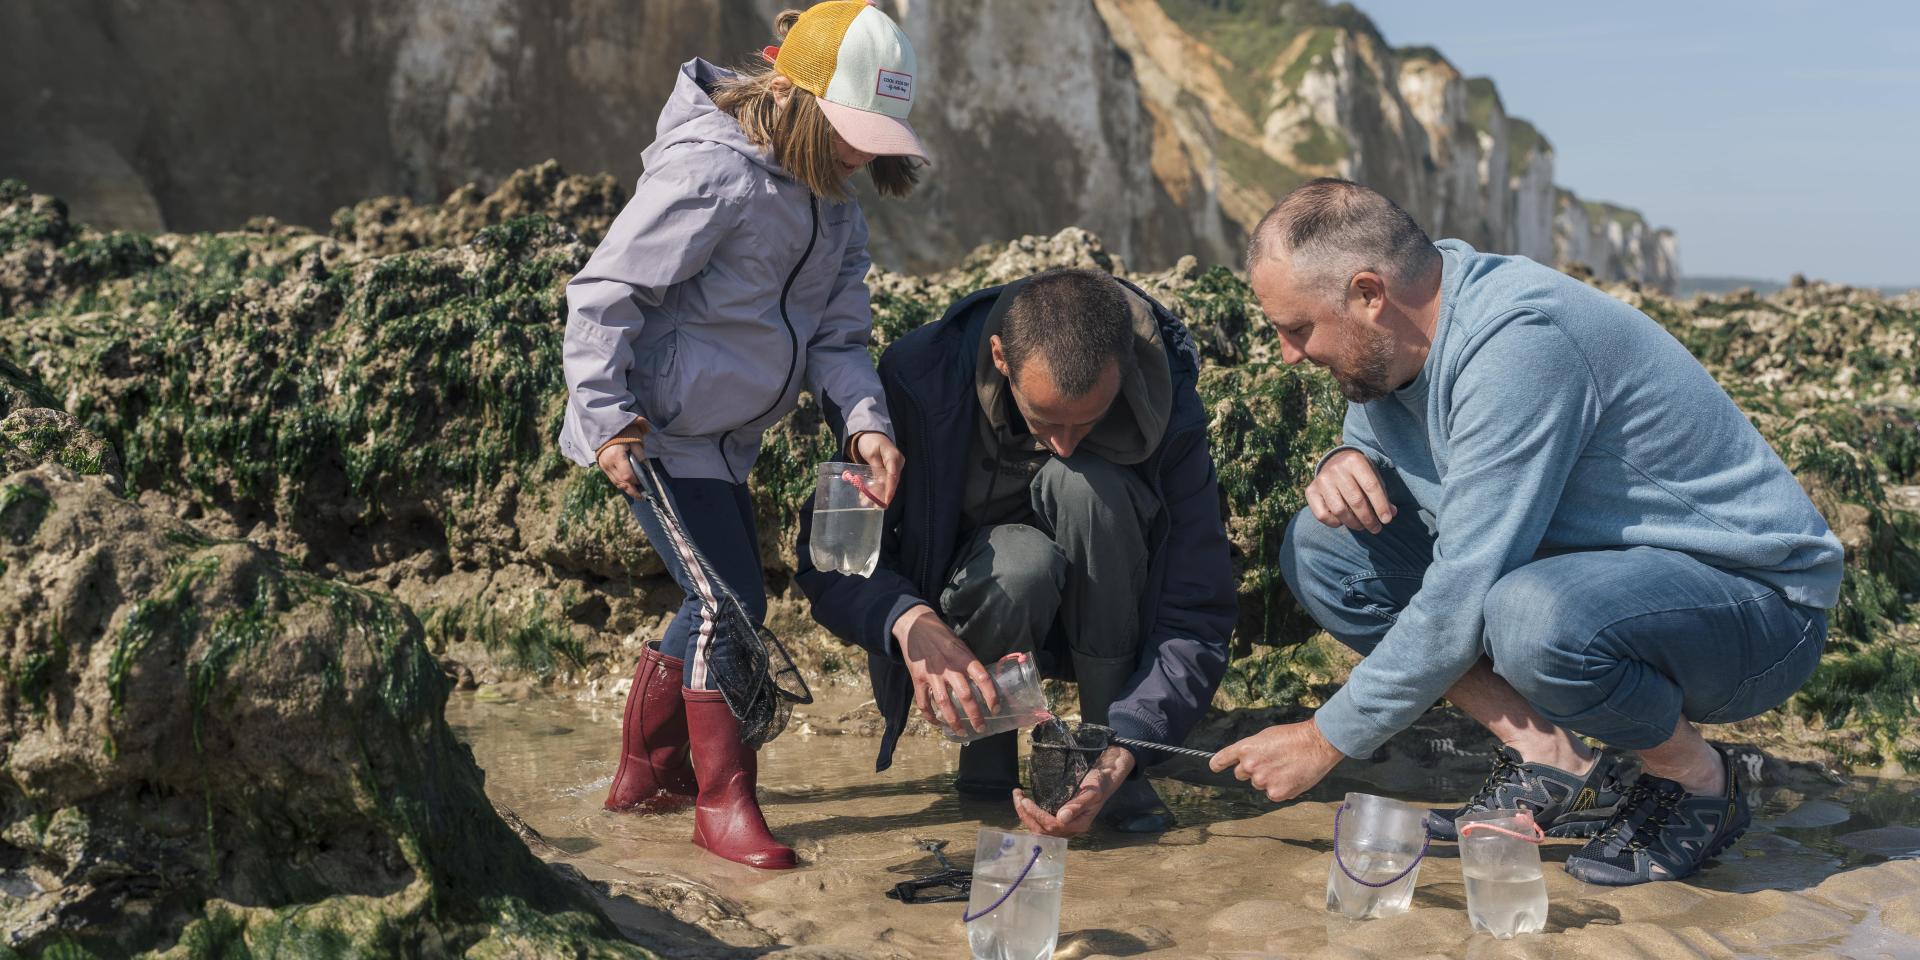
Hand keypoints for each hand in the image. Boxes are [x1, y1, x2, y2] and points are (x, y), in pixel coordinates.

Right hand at [594, 418, 650, 497]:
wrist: (605, 426)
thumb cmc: (623, 432)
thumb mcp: (635, 440)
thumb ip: (640, 454)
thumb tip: (646, 468)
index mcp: (617, 456)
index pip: (627, 476)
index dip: (637, 483)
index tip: (645, 485)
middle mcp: (608, 463)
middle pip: (621, 483)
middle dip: (632, 490)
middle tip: (642, 496)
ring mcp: (604, 466)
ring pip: (616, 483)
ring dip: (627, 488)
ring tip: (637, 493)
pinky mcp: (602, 466)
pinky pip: (612, 479)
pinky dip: (621, 483)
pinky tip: (629, 485)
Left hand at [850, 432, 904, 505]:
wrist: (869, 434)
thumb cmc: (870, 441)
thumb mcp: (871, 455)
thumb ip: (877, 469)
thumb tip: (881, 484)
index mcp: (894, 458)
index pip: (893, 477)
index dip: (889, 490)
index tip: (885, 501)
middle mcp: (897, 464)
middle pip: (890, 483)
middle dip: (881, 495)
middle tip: (872, 506)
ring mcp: (893, 468)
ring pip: (886, 484)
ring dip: (876, 494)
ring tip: (864, 502)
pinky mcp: (887, 470)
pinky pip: (882, 481)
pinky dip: (874, 489)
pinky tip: (865, 496)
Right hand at [892, 605, 998, 730]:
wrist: (915, 626)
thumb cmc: (942, 636)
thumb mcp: (960, 645)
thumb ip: (969, 663)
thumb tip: (983, 684)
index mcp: (964, 657)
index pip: (983, 678)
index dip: (991, 696)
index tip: (996, 709)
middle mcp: (949, 667)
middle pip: (965, 696)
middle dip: (975, 716)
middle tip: (981, 728)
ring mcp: (932, 674)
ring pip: (944, 703)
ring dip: (954, 721)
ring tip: (962, 732)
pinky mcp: (918, 679)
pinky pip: (924, 703)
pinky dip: (930, 716)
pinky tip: (938, 723)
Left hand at [1012, 746, 1135, 836]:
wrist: (1105, 779)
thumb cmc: (1100, 784)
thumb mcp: (1092, 792)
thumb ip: (1078, 805)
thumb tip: (1061, 818)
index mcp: (1079, 825)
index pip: (1052, 826)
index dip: (1036, 815)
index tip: (1025, 801)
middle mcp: (1070, 829)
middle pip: (1042, 831)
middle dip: (1026, 815)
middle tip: (1017, 796)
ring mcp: (1065, 825)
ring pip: (1039, 828)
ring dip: (1025, 815)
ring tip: (1018, 796)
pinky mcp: (1060, 819)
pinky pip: (1041, 823)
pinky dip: (1030, 814)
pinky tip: (1024, 802)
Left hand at [1209, 718, 1345, 801]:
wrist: (1316, 744)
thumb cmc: (1294, 737)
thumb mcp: (1266, 736)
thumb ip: (1252, 749)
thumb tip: (1245, 760)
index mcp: (1245, 749)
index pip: (1222, 760)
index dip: (1217, 764)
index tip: (1215, 767)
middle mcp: (1250, 766)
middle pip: (1241, 774)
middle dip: (1252, 770)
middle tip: (1271, 762)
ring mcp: (1262, 781)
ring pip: (1258, 785)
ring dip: (1268, 779)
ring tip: (1285, 767)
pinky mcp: (1276, 794)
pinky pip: (1272, 794)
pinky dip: (1281, 789)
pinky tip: (1291, 777)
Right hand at [1306, 449, 1395, 533]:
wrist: (1334, 463)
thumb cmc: (1359, 474)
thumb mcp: (1373, 477)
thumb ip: (1382, 495)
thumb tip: (1391, 514)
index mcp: (1355, 461)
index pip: (1371, 486)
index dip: (1381, 506)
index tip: (1387, 520)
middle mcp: (1336, 468)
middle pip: (1356, 501)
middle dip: (1368, 519)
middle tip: (1376, 528)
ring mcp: (1321, 480)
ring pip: (1340, 510)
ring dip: (1354, 523)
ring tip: (1362, 526)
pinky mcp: (1310, 491)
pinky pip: (1323, 515)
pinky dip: (1335, 523)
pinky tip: (1343, 521)